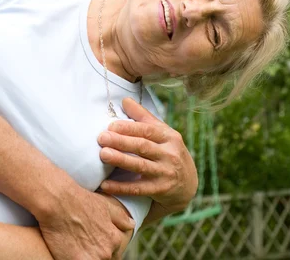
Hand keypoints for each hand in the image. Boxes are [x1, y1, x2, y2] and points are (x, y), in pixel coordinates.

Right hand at [38, 185, 134, 259]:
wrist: (59, 202)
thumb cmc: (82, 201)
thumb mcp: (105, 205)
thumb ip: (121, 218)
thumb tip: (132, 225)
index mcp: (114, 239)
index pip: (116, 252)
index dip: (105, 246)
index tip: (96, 241)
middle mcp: (106, 252)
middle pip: (105, 259)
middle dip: (98, 253)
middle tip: (86, 242)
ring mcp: (92, 259)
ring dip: (89, 257)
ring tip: (78, 246)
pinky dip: (77, 259)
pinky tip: (71, 252)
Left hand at [97, 98, 197, 212]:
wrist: (188, 184)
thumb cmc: (168, 152)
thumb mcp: (162, 133)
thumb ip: (143, 117)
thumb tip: (124, 100)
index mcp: (169, 136)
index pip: (147, 130)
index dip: (128, 127)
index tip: (110, 126)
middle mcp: (170, 154)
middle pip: (143, 146)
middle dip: (121, 141)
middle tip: (101, 138)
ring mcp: (166, 173)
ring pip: (140, 166)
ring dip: (120, 160)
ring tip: (103, 154)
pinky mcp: (161, 190)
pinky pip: (138, 189)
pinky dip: (121, 187)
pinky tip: (105, 184)